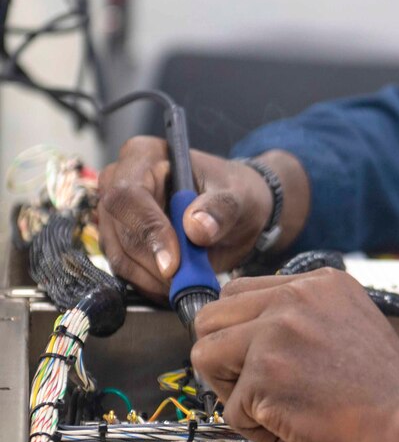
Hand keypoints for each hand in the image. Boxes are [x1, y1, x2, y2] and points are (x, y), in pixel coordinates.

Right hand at [97, 137, 307, 300]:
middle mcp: (119, 182)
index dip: (148, 231)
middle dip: (153, 263)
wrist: (238, 212)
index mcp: (144, 156)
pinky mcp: (120, 243)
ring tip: (190, 281)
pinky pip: (126, 272)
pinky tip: (179, 285)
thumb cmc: (236, 193)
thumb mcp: (239, 197)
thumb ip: (220, 209)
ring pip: (119, 256)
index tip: (172, 263)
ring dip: (153, 279)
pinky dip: (152, 285)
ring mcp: (116, 216)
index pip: (130, 196)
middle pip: (118, 230)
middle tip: (187, 281)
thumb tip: (196, 228)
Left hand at [190, 268, 398, 441]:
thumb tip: (252, 330)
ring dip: (232, 391)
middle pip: (212, 317)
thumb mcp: (351, 325)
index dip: (240, 332)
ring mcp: (279, 331)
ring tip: (274, 407)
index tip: (256, 359)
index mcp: (321, 283)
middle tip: (259, 387)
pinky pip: (230, 409)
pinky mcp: (266, 373)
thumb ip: (305, 317)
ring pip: (205, 356)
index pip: (241, 291)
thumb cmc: (389, 390)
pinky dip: (257, 430)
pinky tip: (296, 427)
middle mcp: (297, 296)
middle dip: (224, 358)